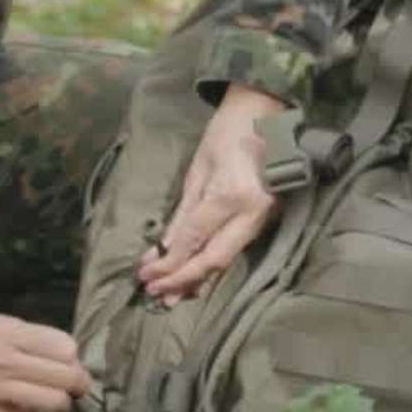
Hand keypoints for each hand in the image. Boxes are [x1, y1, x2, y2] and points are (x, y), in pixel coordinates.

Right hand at [0, 315, 90, 411]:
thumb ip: (32, 338)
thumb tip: (69, 358)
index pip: (65, 348)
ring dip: (58, 404)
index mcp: (11, 333)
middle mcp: (5, 359)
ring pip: (52, 402)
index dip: (73, 359)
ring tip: (50, 401)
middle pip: (66, 377)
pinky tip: (20, 411)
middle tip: (72, 388)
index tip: (69, 364)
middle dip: (76, 384)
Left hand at [146, 86, 289, 300]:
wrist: (267, 115)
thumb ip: (183, 213)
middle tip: (154, 292)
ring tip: (172, 296)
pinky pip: (237, 250)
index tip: (144, 274)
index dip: (168, 261)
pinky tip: (199, 282)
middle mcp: (250, 213)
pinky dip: (216, 267)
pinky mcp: (266, 220)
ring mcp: (263, 218)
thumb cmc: (227, 134)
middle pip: (214, 258)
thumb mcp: (199, 169)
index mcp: (230, 195)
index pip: (193, 238)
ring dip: (198, 279)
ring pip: (227, 259)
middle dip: (182, 278)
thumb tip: (162, 248)